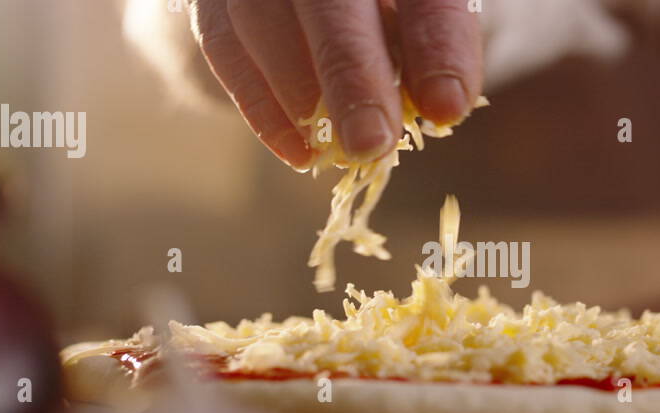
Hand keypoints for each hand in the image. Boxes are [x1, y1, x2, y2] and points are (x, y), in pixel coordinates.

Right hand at [190, 0, 482, 169]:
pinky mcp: (211, 0)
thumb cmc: (376, 9)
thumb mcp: (415, 13)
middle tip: (375, 141)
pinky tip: (300, 151)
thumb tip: (442, 106)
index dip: (436, 43)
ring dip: (303, 94)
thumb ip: (431, 43)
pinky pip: (223, 47)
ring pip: (259, 18)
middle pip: (328, 1)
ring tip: (344, 148)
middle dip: (354, 74)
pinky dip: (261, 106)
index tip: (447, 107)